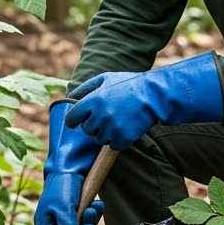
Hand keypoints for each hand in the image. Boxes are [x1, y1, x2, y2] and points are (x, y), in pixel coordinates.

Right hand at [33, 100, 104, 224]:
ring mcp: (67, 217)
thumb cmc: (63, 185)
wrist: (73, 165)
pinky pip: (89, 219)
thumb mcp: (64, 208)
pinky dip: (95, 213)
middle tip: (89, 217)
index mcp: (44, 224)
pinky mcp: (78, 210)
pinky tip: (96, 203)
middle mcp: (55, 223)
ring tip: (94, 206)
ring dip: (91, 220)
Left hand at [66, 51, 223, 149]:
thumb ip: (85, 87)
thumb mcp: (105, 79)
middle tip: (104, 118)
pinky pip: (113, 146)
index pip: (72, 119)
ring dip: (105, 133)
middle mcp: (100, 115)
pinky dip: (117, 140)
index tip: (77, 121)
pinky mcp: (124, 137)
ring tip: (116, 122)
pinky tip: (124, 129)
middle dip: (92, 125)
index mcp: (93, 100)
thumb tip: (70, 97)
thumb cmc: (128, 85)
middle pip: (86, 130)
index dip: (73, 120)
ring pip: (99, 139)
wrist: (153, 95)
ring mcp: (112, 128)